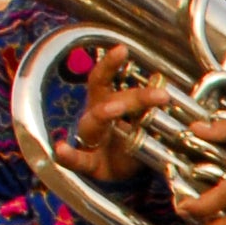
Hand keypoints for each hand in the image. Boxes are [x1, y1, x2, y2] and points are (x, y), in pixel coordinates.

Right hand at [51, 46, 167, 187]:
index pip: (104, 80)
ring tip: (113, 110)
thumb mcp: (141, 123)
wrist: (118, 175)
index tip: (122, 49)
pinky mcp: (89, 164)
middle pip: (110, 100)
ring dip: (103, 114)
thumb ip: (150, 108)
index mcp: (106, 103)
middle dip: (135, 97)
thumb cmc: (126, 142)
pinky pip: (77, 160)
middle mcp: (95, 116)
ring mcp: (90, 139)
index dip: (110, 64)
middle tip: (161, 94)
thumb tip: (165, 86)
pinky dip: (68, 156)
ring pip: (93, 123)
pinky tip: (60, 150)